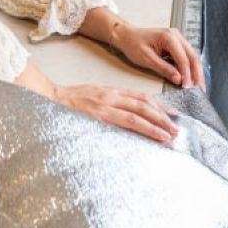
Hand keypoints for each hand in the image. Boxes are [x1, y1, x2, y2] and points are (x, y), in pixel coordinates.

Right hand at [52, 83, 177, 143]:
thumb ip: (108, 105)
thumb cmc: (68, 103)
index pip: (140, 97)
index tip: (171, 115)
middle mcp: (112, 96)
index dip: (158, 105)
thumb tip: (124, 117)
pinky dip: (145, 129)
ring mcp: (107, 106)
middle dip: (163, 117)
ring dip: (158, 125)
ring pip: (140, 113)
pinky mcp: (101, 116)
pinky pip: (128, 122)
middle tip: (177, 129)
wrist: (49, 100)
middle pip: (145, 104)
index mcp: (110, 92)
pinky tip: (155, 136)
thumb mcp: (92, 99)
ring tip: (171, 135)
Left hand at [111, 24, 204, 89]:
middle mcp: (176, 36)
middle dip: (197, 75)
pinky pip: (187, 57)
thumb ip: (164, 68)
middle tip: (200, 90)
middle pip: (193, 57)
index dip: (187, 75)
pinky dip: (190, 69)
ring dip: (196, 72)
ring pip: (192, 57)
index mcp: (169, 37)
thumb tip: (179, 79)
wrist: (127, 36)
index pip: (183, 58)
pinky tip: (191, 79)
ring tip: (199, 87)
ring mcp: (178, 39)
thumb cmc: (133, 44)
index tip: (188, 87)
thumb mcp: (146, 59)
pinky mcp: (176, 45)